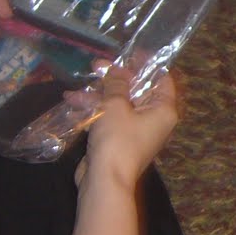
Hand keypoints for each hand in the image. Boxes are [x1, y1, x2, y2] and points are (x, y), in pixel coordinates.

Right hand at [77, 66, 179, 189]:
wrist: (104, 181)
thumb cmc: (117, 140)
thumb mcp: (115, 106)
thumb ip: (115, 84)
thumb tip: (116, 70)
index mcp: (163, 109)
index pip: (162, 79)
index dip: (146, 64)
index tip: (129, 53)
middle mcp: (154, 119)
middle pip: (137, 91)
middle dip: (115, 78)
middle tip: (96, 65)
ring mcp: (136, 131)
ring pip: (119, 104)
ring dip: (99, 94)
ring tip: (78, 83)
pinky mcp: (118, 140)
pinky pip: (109, 119)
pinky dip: (94, 110)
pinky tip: (72, 101)